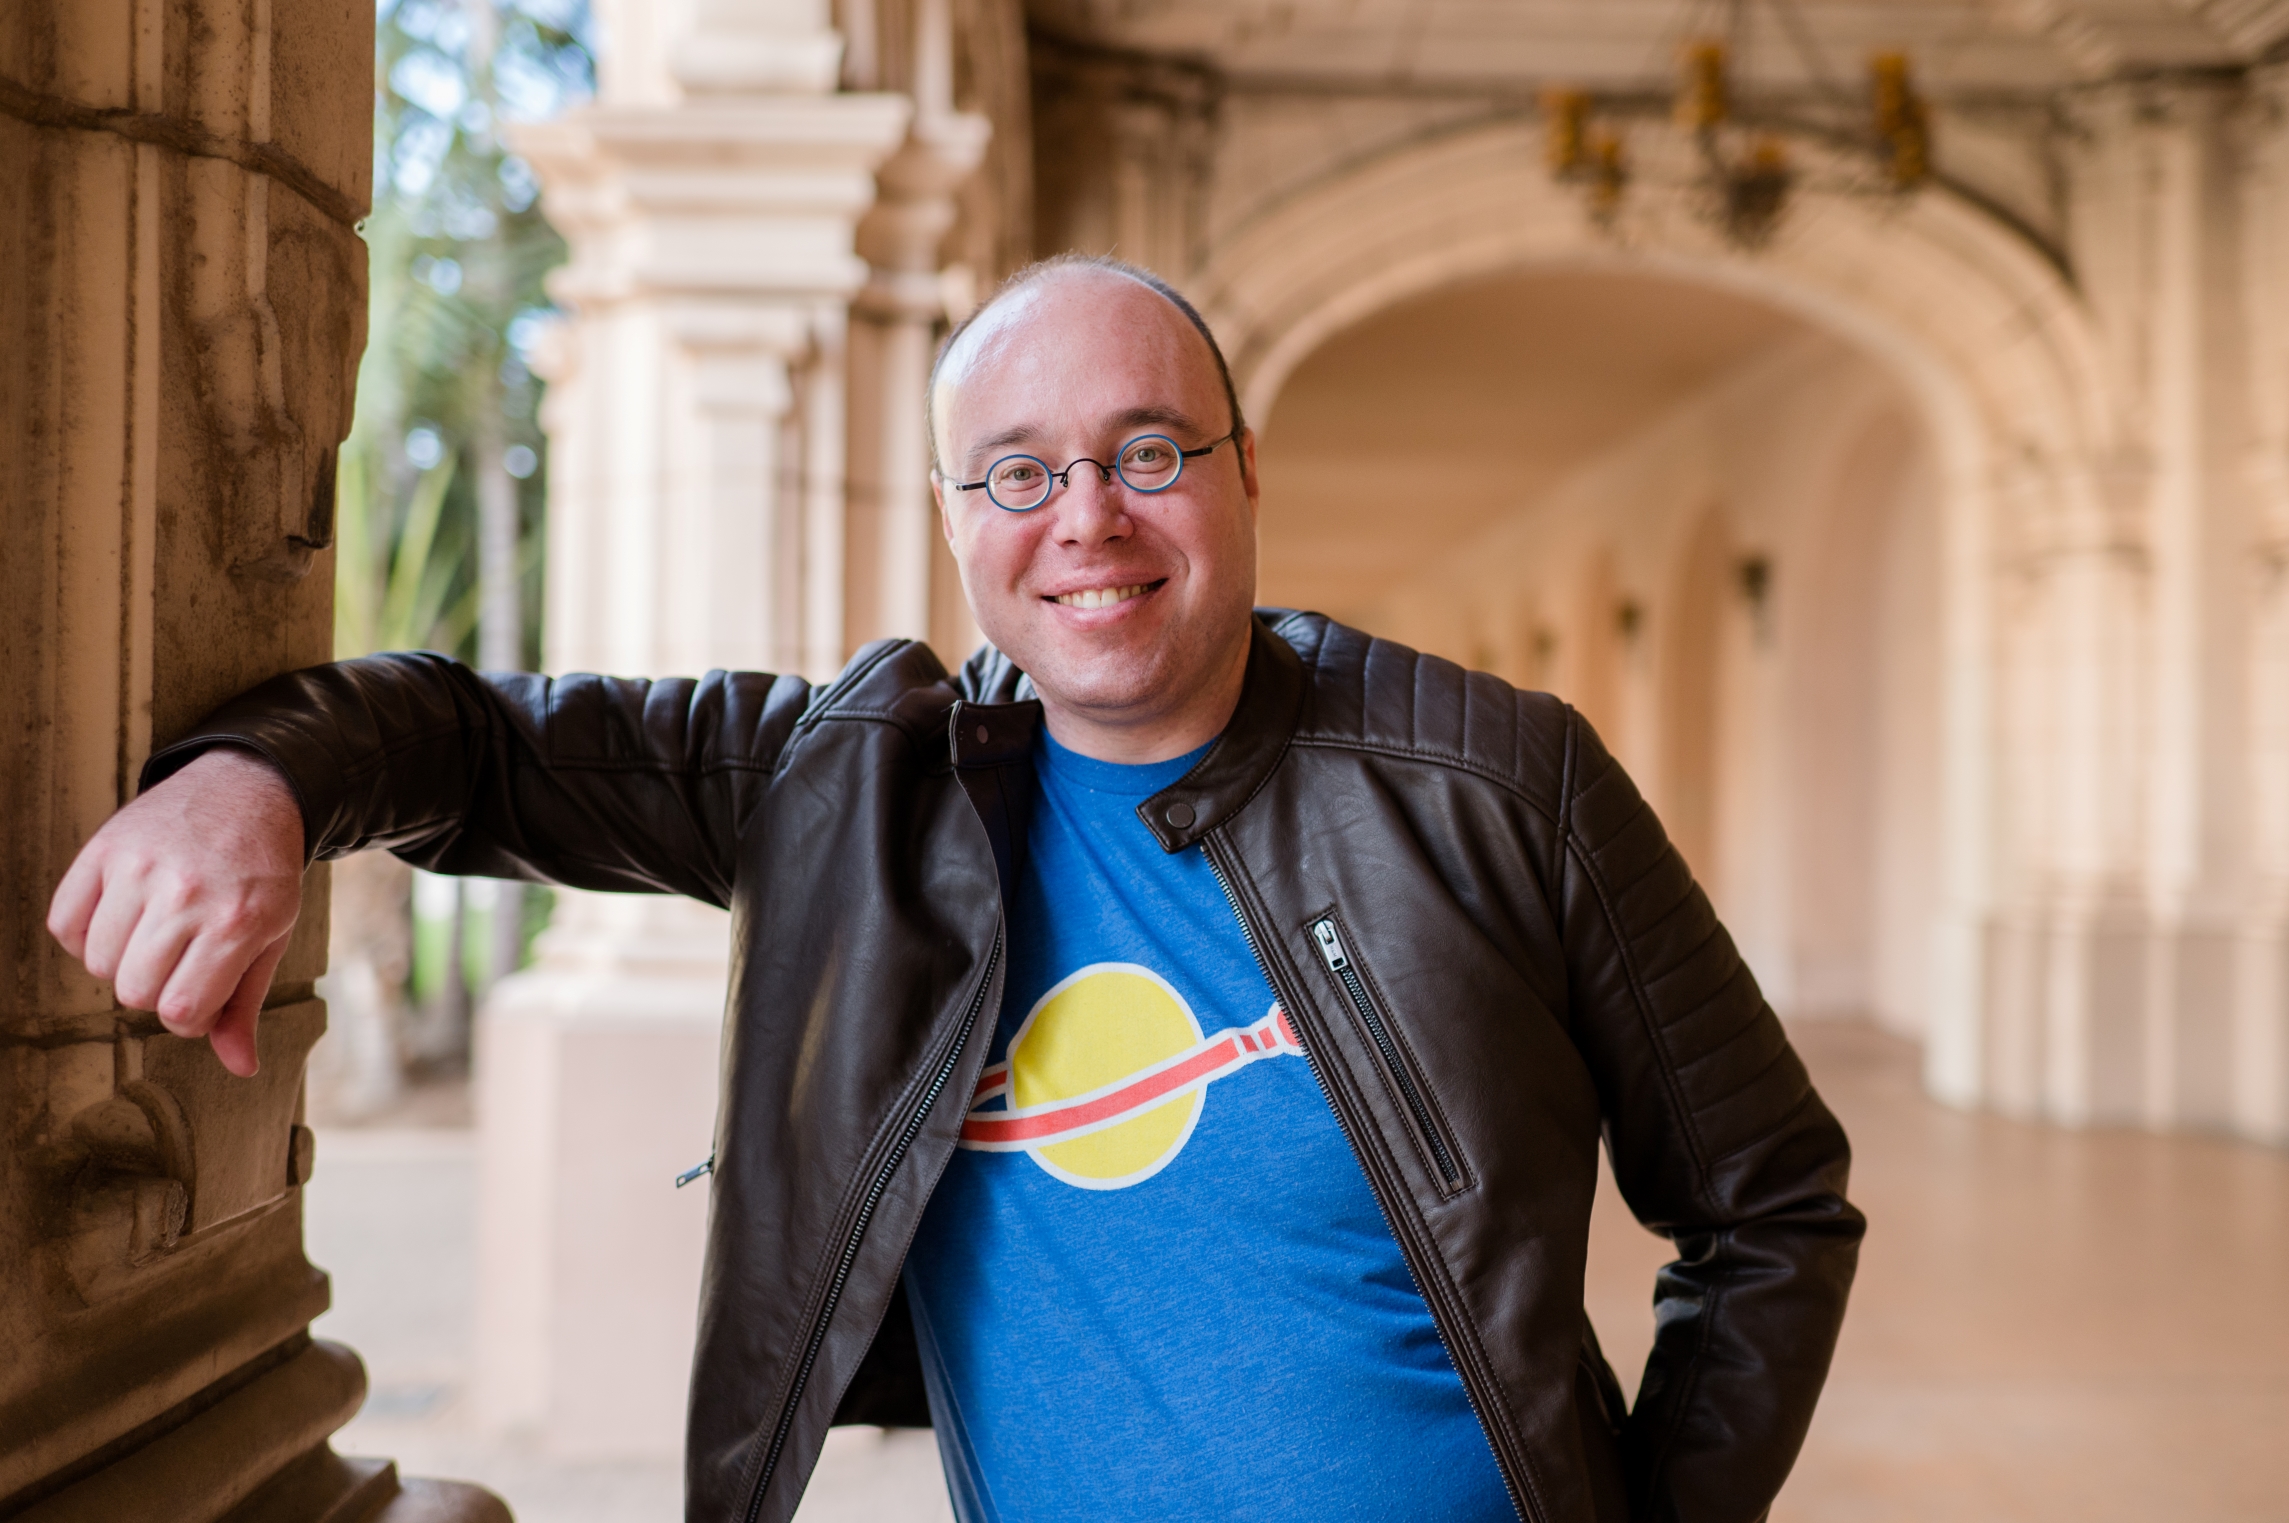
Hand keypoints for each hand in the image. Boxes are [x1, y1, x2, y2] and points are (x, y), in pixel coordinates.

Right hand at [47, 748, 306, 1076]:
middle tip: (180, 959)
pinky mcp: (104, 848)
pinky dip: (83, 933)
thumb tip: (241, 1068)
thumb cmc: (262, 875)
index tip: (201, 992)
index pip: (181, 1010)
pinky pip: (64, 923)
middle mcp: (185, 895)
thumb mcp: (272, 936)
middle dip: (156, 989)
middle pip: (133, 991)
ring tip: (154, 933)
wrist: (248, 791)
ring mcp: (140, 868)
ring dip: (120, 962)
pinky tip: (120, 916)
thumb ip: (246, 1004)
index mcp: (237, 922)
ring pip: (97, 962)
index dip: (188, 1015)